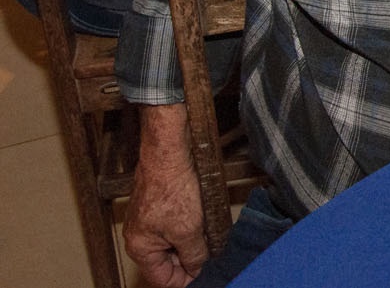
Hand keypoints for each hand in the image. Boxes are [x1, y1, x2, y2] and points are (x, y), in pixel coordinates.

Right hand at [124, 146, 206, 286]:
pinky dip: (188, 228)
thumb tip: (197, 269)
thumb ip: (193, 254)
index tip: (204, 276)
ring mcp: (147, 221)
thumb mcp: (188, 230)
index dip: (184, 280)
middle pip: (166, 262)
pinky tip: (201, 221)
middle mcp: (139, 237)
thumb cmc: (172, 188)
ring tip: (207, 236)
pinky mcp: (157, 206)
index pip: (162, 278)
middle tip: (210, 255)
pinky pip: (173, 226)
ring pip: (172, 243)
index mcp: (140, 248)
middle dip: (189, 260)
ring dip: (191, 243)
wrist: (168, 155)